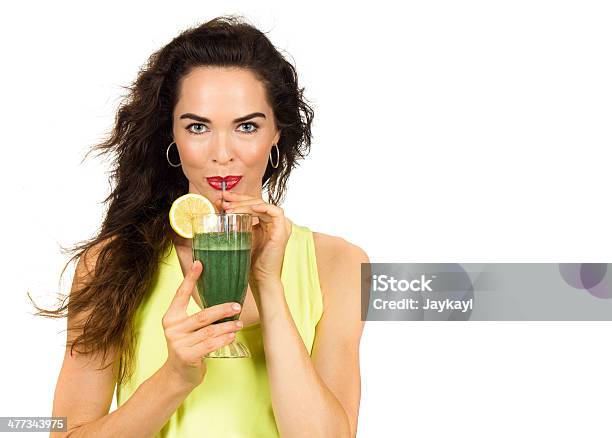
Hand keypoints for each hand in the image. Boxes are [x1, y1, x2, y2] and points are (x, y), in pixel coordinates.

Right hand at [161, 260, 242, 388]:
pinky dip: (223, 340)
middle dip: (222, 310)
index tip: (200, 263)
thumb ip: (198, 316)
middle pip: (202, 315)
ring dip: (227, 327)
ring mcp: (178, 343)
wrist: (178, 375)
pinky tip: (232, 336)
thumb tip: (223, 299)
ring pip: (209, 331)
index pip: (181, 294)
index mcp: (171, 318)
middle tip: (237, 306)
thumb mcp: (187, 329)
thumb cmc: (188, 346)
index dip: (191, 278)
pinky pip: (210, 345)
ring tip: (239, 323)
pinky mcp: (186, 356)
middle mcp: (172, 329)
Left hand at [216, 191, 291, 293]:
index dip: (237, 199)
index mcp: (265, 222)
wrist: (260, 279)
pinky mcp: (282, 230)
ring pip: (262, 204)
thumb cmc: (250, 262)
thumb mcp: (240, 237)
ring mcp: (280, 225)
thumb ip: (234, 223)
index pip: (252, 203)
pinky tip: (250, 208)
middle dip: (238, 199)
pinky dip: (263, 207)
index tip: (222, 198)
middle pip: (256, 201)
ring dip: (245, 204)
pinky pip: (276, 211)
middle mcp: (274, 222)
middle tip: (223, 200)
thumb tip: (218, 208)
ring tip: (229, 209)